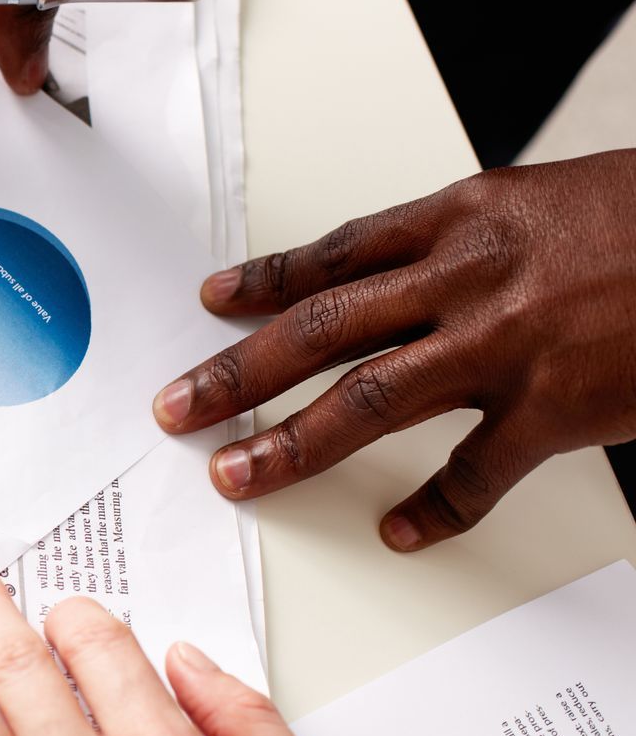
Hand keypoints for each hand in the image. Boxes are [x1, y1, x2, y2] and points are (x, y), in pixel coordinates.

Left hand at [153, 153, 635, 549]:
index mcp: (465, 216)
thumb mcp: (549, 202)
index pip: (336, 253)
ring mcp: (508, 345)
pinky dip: (434, 509)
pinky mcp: (557, 409)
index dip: (264, 281)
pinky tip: (398, 533)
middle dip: (238, 372)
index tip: (210, 303)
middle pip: (321, 328)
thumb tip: (410, 268)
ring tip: (236, 474)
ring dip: (292, 441)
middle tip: (178, 406)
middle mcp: (470, 276)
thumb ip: (472, 239)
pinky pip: (475, 473)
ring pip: (367, 400)